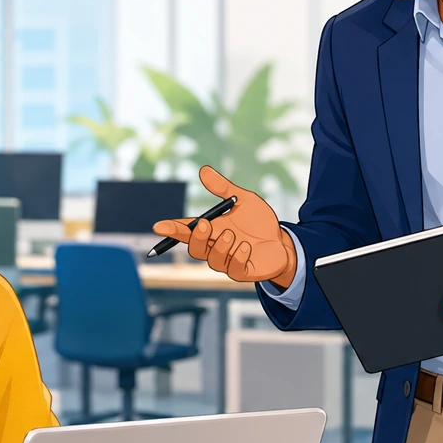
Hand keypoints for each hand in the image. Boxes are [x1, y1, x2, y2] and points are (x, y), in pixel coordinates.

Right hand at [152, 166, 297, 287]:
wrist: (283, 242)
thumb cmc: (260, 223)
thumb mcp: (245, 200)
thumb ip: (224, 189)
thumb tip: (203, 170)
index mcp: (212, 230)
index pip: (187, 230)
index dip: (172, 229)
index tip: (159, 225)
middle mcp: (215, 247)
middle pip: (194, 247)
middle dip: (196, 237)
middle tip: (205, 224)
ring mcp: (227, 261)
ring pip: (212, 259)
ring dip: (220, 246)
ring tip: (234, 236)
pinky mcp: (241, 272)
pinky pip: (232, 268)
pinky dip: (238, 256)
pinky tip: (247, 248)